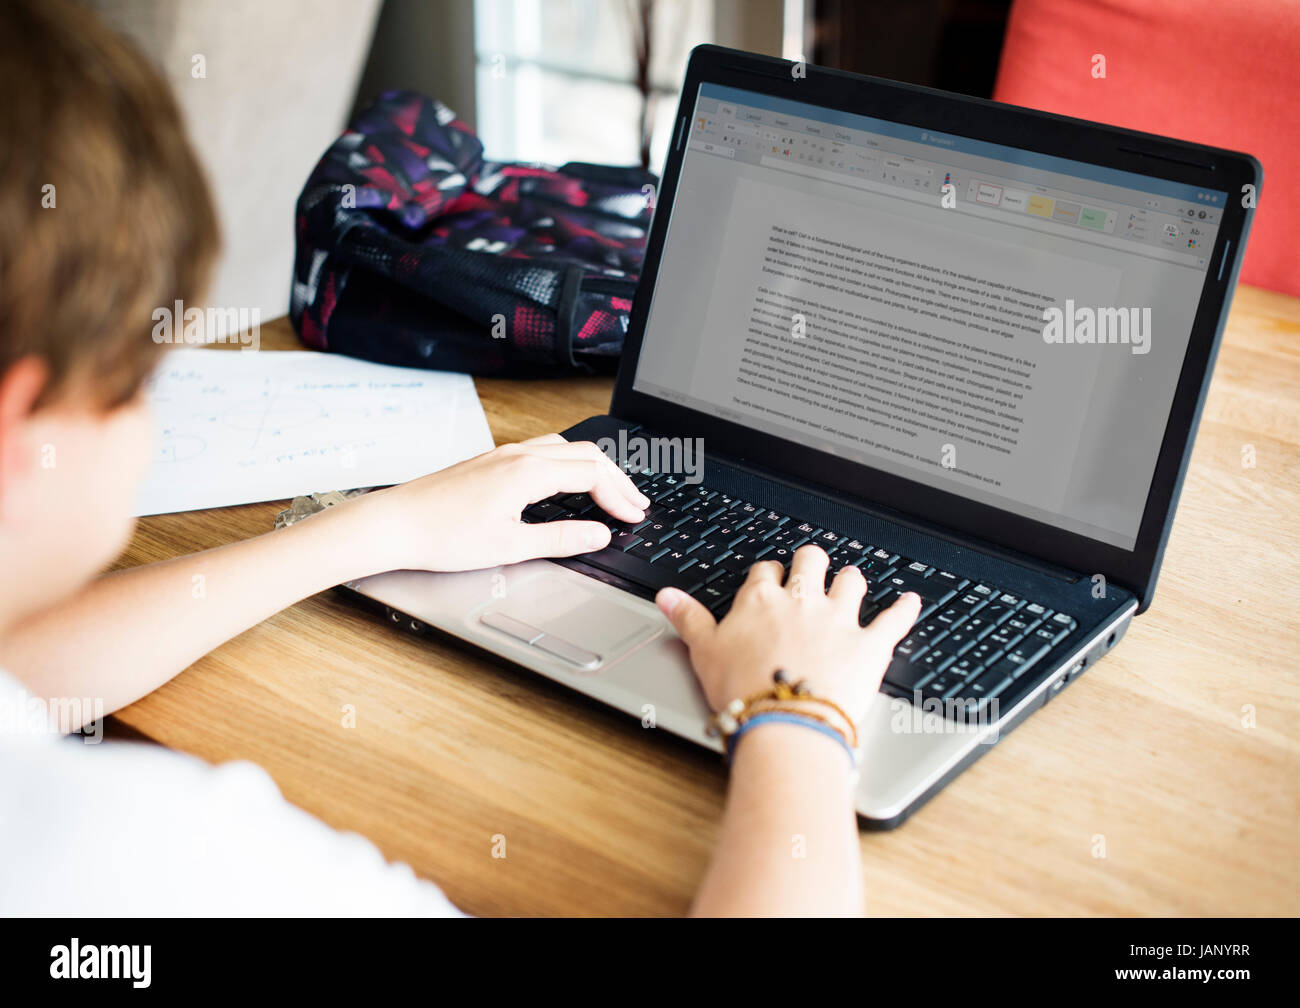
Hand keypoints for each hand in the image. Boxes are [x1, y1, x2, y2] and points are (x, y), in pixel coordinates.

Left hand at [356, 434, 648, 572]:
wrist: (393, 524)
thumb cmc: (441, 536)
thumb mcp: (510, 547)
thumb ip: (561, 539)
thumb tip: (598, 535)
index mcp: (527, 472)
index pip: (592, 473)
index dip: (619, 496)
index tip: (633, 516)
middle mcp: (517, 454)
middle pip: (585, 453)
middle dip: (616, 478)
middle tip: (635, 503)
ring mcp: (503, 454)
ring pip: (565, 447)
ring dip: (594, 467)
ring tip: (610, 490)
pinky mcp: (490, 461)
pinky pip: (543, 450)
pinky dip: (569, 464)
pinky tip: (568, 482)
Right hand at [655, 544, 920, 727]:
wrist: (786, 721)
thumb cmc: (742, 691)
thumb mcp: (703, 653)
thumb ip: (687, 619)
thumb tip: (666, 596)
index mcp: (761, 601)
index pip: (766, 572)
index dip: (770, 575)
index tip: (770, 581)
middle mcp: (802, 601)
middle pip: (811, 562)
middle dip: (812, 563)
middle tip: (811, 569)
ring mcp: (839, 620)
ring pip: (851, 582)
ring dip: (851, 580)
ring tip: (850, 581)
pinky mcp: (871, 645)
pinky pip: (894, 619)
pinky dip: (905, 608)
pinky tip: (911, 600)